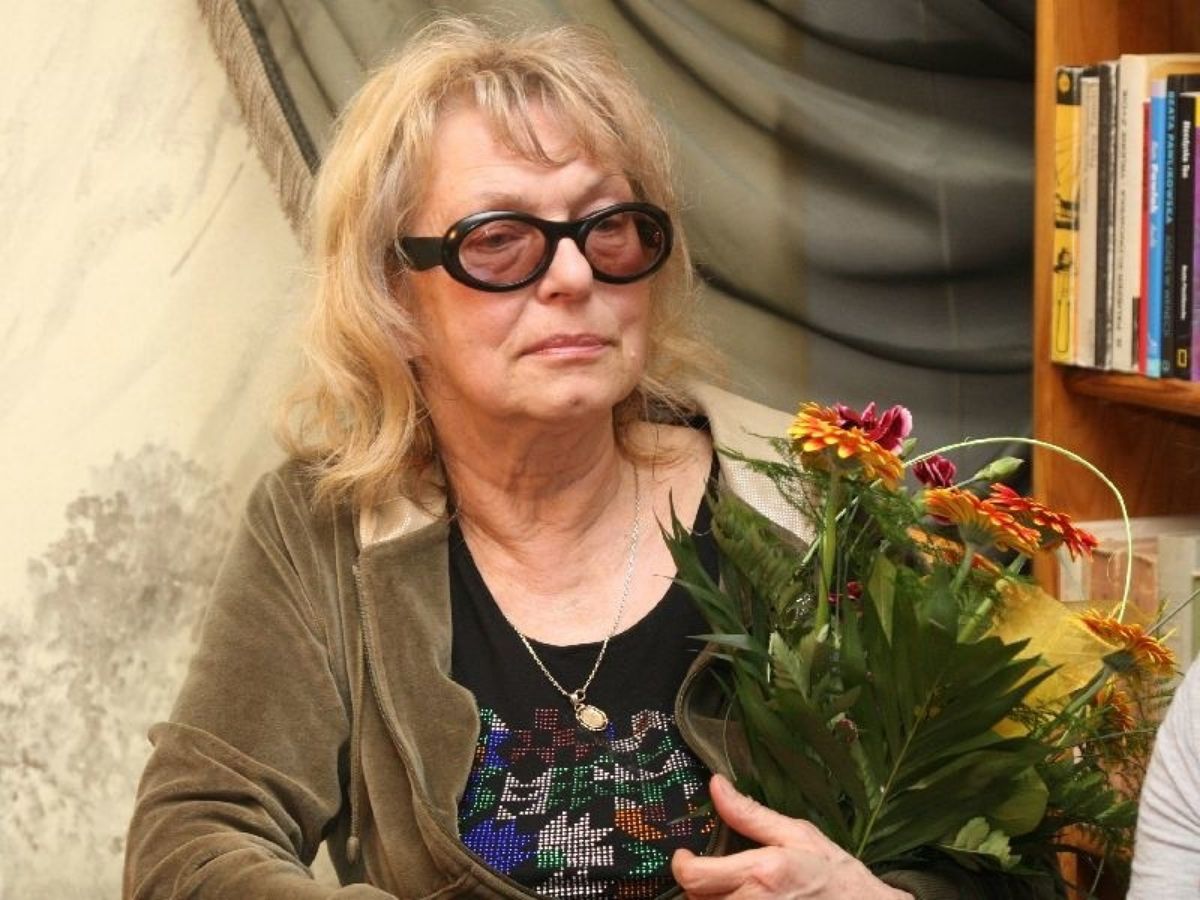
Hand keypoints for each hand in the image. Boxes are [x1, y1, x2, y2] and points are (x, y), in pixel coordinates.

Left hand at [671, 774, 911, 898]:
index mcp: (760, 873)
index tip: (684, 855)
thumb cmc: (834, 873)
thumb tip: (716, 785)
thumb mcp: (797, 834)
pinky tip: (739, 898)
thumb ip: (750, 814)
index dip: (680, 866)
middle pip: (695, 899)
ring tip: (727, 887)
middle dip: (697, 883)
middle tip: (710, 870)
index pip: (695, 877)